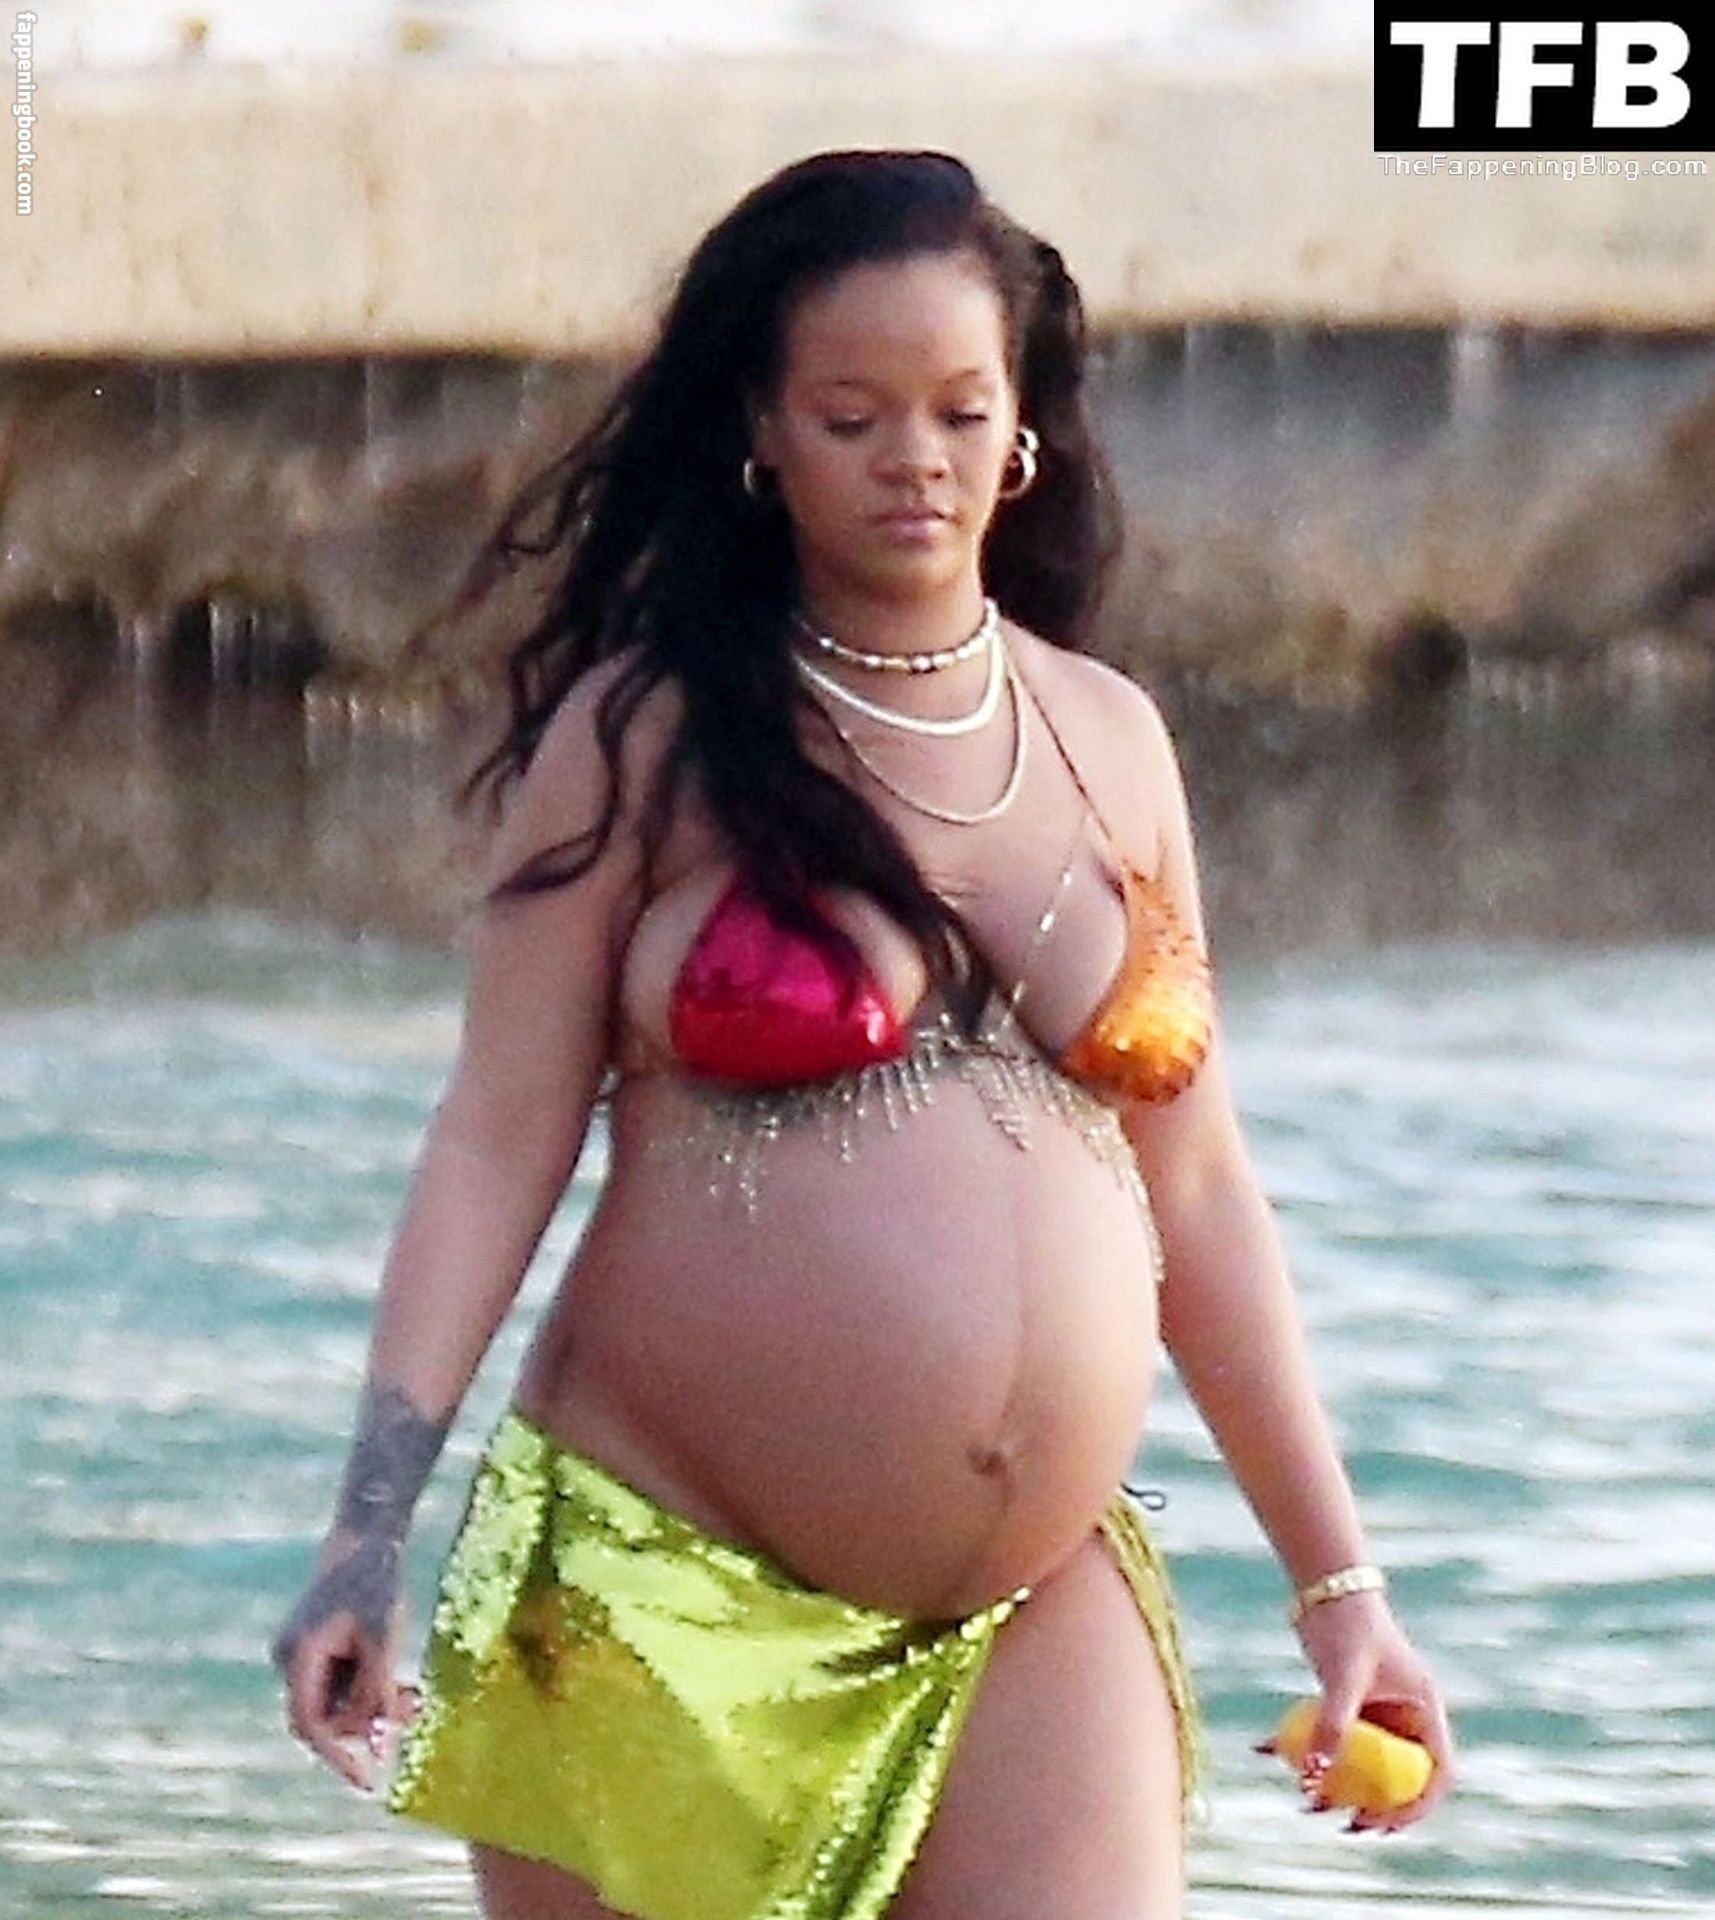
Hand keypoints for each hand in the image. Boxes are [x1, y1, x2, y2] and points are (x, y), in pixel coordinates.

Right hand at [271, 1531, 416, 1791]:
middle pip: (325, 1716)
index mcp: (299, 1656)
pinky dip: (368, 1687)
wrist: (367, 1535)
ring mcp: (302, 1654)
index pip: (311, 1724)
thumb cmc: (376, 1582)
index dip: (337, 1758)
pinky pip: (340, 1684)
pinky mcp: (317, 1648)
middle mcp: (292, 1659)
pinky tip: (401, 1686)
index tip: (368, 1782)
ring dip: (372, 1706)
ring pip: (336, 1702)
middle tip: (412, 1715)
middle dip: (365, 1725)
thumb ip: (377, 1690)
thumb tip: (375, 1741)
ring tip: (415, 1696)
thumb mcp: (384, 1639)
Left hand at [1293, 1591, 1455, 1832]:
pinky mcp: (1349, 1702)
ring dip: (1341, 1785)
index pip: (1436, 1771)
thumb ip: (1333, 1721)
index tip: (1386, 1825)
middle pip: (1400, 1776)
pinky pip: (1335, 1738)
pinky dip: (1311, 1750)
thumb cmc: (1345, 1622)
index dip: (1417, 1805)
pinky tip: (1273, 1755)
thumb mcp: (1343, 1674)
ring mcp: (1377, 1710)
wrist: (1325, 1583)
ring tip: (1309, 1802)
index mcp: (1424, 1709)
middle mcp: (1405, 1714)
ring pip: (1365, 1762)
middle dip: (1376, 1806)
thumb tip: (1315, 1772)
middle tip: (1348, 1826)